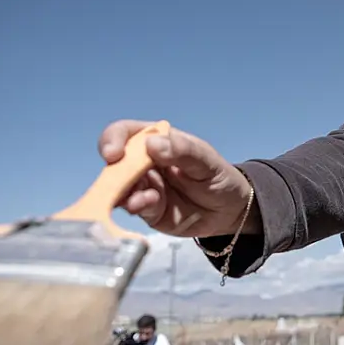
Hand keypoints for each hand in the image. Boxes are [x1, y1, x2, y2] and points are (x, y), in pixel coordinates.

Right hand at [98, 120, 257, 237]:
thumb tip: (152, 144)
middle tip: (118, 182)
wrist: (230, 211)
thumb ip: (183, 151)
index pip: (125, 133)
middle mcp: (144, 164)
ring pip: (121, 188)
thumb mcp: (207, 161)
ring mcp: (145, 188)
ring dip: (123, 193)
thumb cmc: (219, 177)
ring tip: (139, 200)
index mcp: (157, 142)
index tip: (113, 154)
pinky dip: (137, 206)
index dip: (113, 140)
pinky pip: (135, 207)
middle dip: (113, 173)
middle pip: (116, 164)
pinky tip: (148, 204)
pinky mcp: (149, 211)